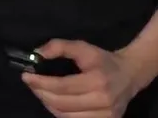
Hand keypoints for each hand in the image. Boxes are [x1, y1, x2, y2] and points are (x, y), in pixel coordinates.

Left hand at [22, 39, 140, 117]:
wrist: (130, 74)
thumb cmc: (103, 60)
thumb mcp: (83, 47)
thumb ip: (60, 46)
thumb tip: (37, 54)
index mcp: (97, 80)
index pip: (62, 86)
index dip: (41, 82)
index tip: (26, 76)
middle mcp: (102, 101)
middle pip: (62, 104)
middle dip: (41, 94)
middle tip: (32, 84)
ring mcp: (105, 116)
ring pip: (66, 117)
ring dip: (48, 105)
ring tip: (42, 93)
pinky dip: (60, 114)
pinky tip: (54, 103)